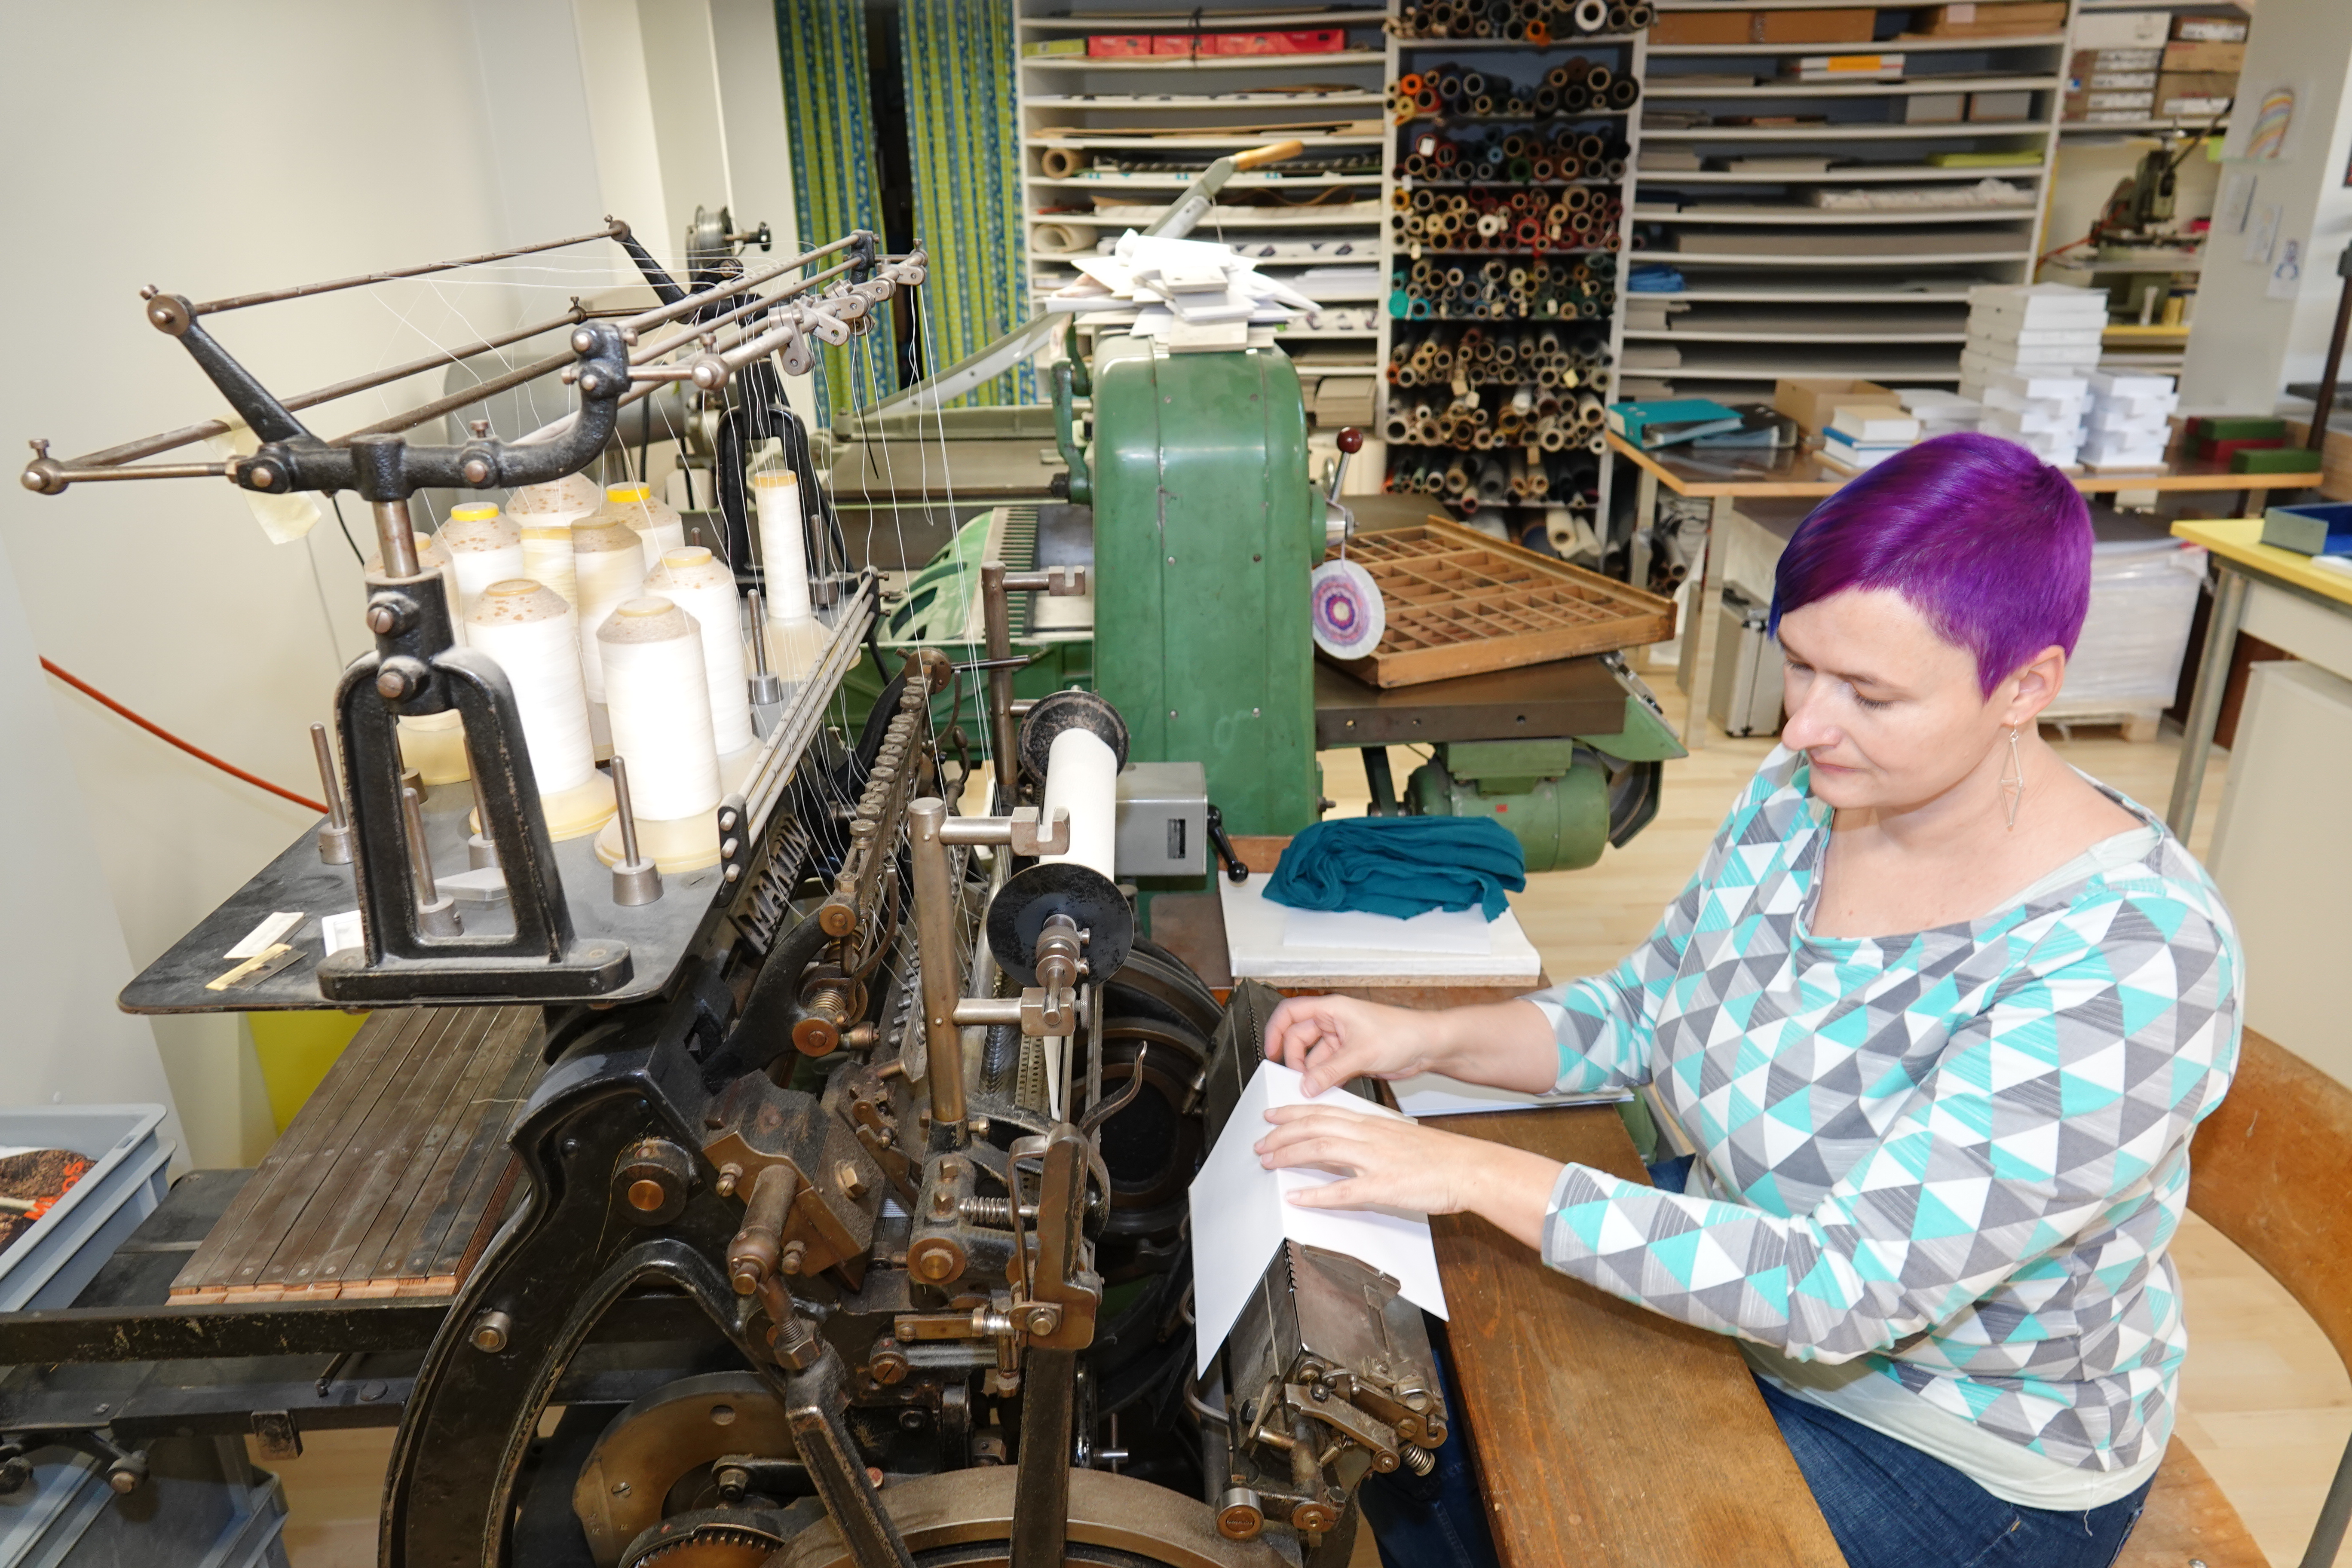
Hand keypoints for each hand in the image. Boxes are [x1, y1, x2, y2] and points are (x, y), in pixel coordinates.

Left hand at [1254, 1103, 1561, 1247]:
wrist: (1470, 1167)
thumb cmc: (1439, 1156)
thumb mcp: (1398, 1137)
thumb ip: (1370, 1138)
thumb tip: (1346, 1141)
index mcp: (1373, 1124)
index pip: (1323, 1112)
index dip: (1293, 1113)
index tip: (1271, 1115)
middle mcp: (1369, 1136)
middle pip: (1315, 1127)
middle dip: (1281, 1134)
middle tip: (1259, 1142)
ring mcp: (1375, 1160)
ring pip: (1323, 1150)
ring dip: (1290, 1155)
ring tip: (1268, 1161)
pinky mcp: (1384, 1186)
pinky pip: (1344, 1191)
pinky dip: (1317, 1195)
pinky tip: (1298, 1198)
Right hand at [1263, 994, 1559, 1097]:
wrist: (1429, 1046)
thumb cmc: (1403, 1033)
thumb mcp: (1360, 1053)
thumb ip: (1329, 1071)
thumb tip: (1306, 1085)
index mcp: (1332, 1009)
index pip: (1291, 1013)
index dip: (1275, 1031)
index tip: (1271, 1053)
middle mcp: (1334, 1023)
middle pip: (1299, 1039)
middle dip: (1295, 1060)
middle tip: (1295, 1081)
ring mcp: (1342, 1041)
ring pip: (1314, 1058)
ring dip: (1311, 1074)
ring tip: (1311, 1090)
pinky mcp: (1351, 1057)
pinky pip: (1328, 1069)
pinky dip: (1324, 1080)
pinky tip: (1325, 1091)